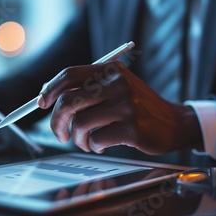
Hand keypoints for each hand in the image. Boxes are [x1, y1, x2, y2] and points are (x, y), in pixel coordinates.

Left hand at [37, 61, 202, 154]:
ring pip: (80, 124)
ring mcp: (126, 105)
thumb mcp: (117, 87)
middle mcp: (117, 83)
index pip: (69, 75)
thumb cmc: (138, 107)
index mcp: (111, 70)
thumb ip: (89, 88)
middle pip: (69, 101)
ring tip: (86, 142)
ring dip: (78, 139)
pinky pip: (97, 139)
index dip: (50, 89)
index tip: (41, 104)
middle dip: (57, 122)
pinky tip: (102, 145)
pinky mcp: (132, 127)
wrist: (174, 122)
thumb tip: (48, 95)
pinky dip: (94, 146)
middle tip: (59, 134)